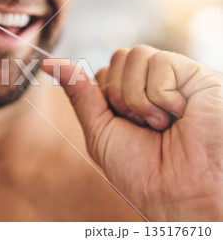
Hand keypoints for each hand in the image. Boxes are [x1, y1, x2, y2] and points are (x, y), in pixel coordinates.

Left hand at [43, 45, 222, 220]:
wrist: (178, 194)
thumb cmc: (141, 171)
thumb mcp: (99, 130)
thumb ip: (79, 93)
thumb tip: (50, 63)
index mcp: (135, 95)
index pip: (105, 71)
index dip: (105, 97)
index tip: (121, 123)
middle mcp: (156, 83)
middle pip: (118, 57)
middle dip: (119, 96)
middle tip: (141, 126)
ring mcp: (178, 77)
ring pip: (136, 55)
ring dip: (138, 98)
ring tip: (161, 124)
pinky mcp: (199, 76)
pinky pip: (160, 62)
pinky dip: (162, 96)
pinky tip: (180, 116)